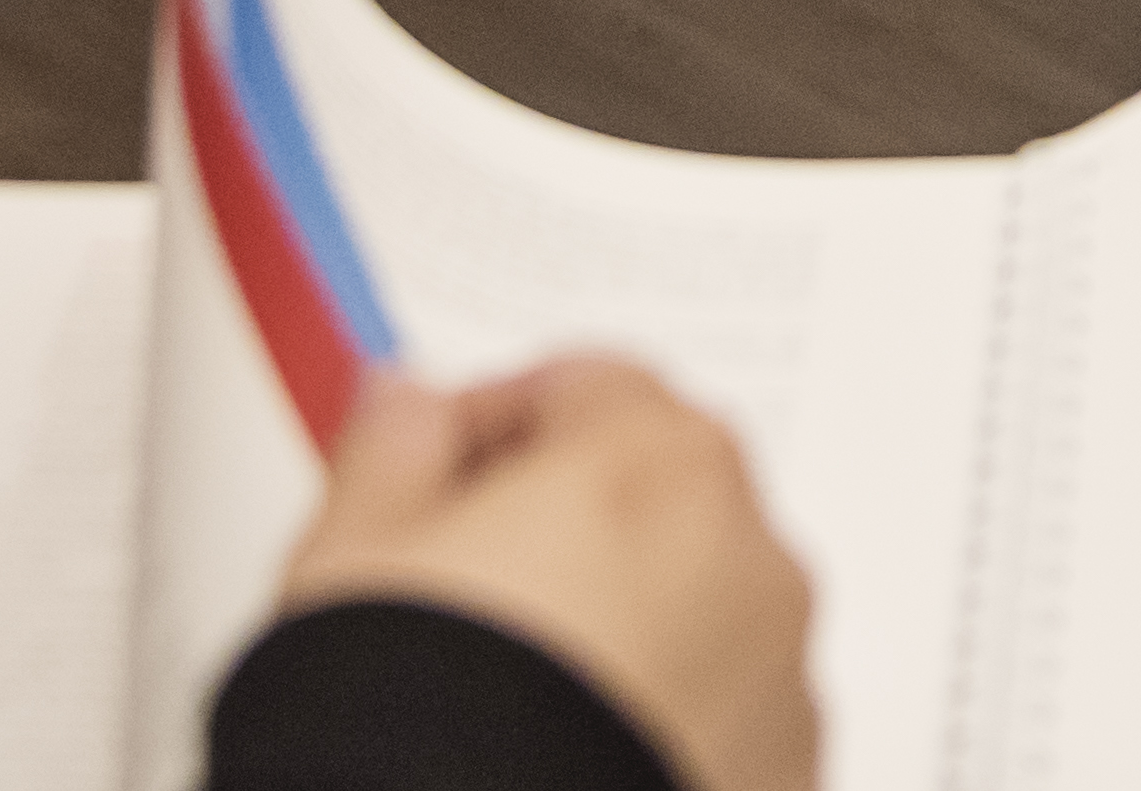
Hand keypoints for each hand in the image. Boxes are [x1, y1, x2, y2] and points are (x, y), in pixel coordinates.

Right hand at [276, 357, 818, 790]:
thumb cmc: (417, 723)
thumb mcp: (354, 554)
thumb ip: (393, 446)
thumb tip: (409, 404)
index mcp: (658, 465)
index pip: (583, 389)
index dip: (490, 426)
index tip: (431, 476)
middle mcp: (751, 560)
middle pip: (659, 491)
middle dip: (569, 520)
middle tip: (464, 585)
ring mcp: (783, 681)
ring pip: (701, 609)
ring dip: (625, 622)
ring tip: (511, 695)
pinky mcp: (786, 779)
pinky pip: (723, 717)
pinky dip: (662, 719)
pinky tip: (564, 757)